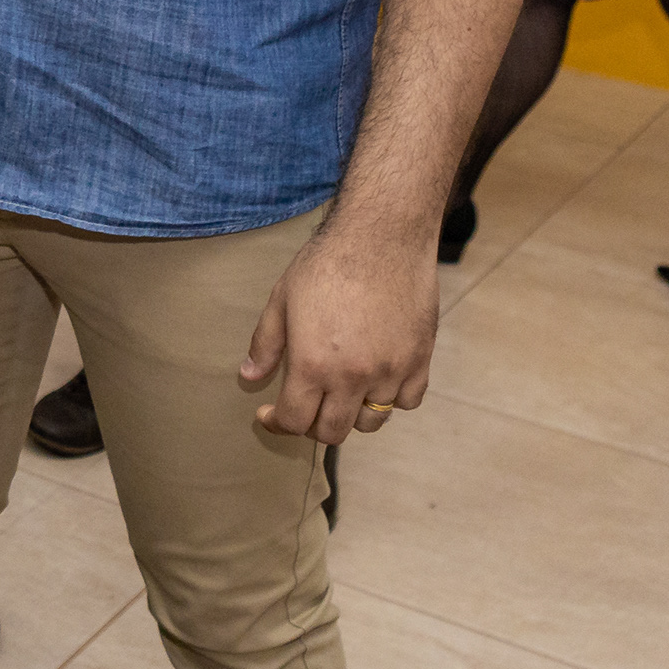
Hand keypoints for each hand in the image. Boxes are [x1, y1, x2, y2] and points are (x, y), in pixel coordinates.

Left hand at [237, 224, 437, 444]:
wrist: (382, 237)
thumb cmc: (326, 263)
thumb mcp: (282, 299)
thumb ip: (265, 344)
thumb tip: (248, 376)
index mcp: (313, 364)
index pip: (295, 420)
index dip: (277, 423)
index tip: (270, 414)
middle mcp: (353, 377)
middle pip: (332, 432)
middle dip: (312, 425)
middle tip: (305, 405)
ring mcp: (391, 371)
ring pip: (372, 421)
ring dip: (352, 414)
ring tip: (341, 393)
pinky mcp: (420, 359)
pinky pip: (407, 400)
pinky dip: (391, 399)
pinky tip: (377, 380)